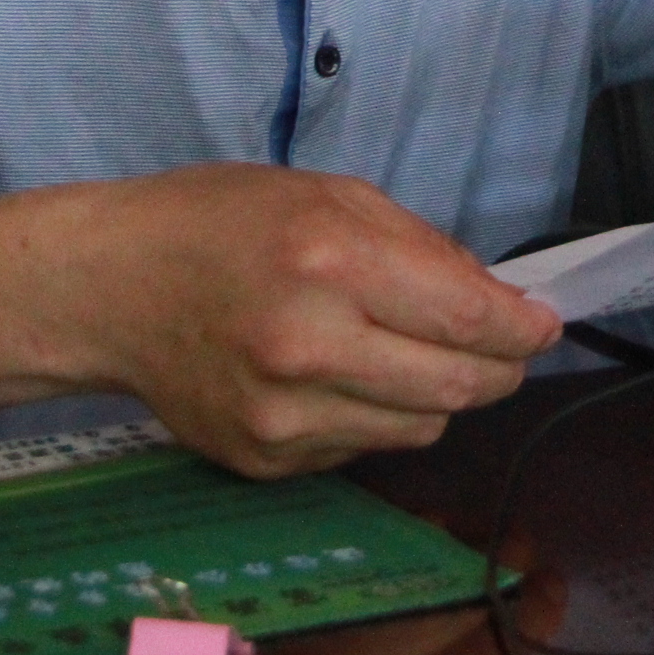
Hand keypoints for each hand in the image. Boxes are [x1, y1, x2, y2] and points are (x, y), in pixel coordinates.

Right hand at [70, 165, 559, 476]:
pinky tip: (339, 376)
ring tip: (408, 352)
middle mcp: (308, 346)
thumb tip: (499, 302)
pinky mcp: (264, 459)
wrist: (109, 287)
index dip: (523, 327)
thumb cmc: (219, 223)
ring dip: (438, 395)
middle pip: (457, 387)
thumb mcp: (328, 195)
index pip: (467, 318)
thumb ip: (422, 247)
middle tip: (503, 348)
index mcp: (329, 262)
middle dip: (498, 367)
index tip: (544, 323)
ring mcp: (283, 415)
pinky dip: (374, 415)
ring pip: (419, 428)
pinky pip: (362, 447)